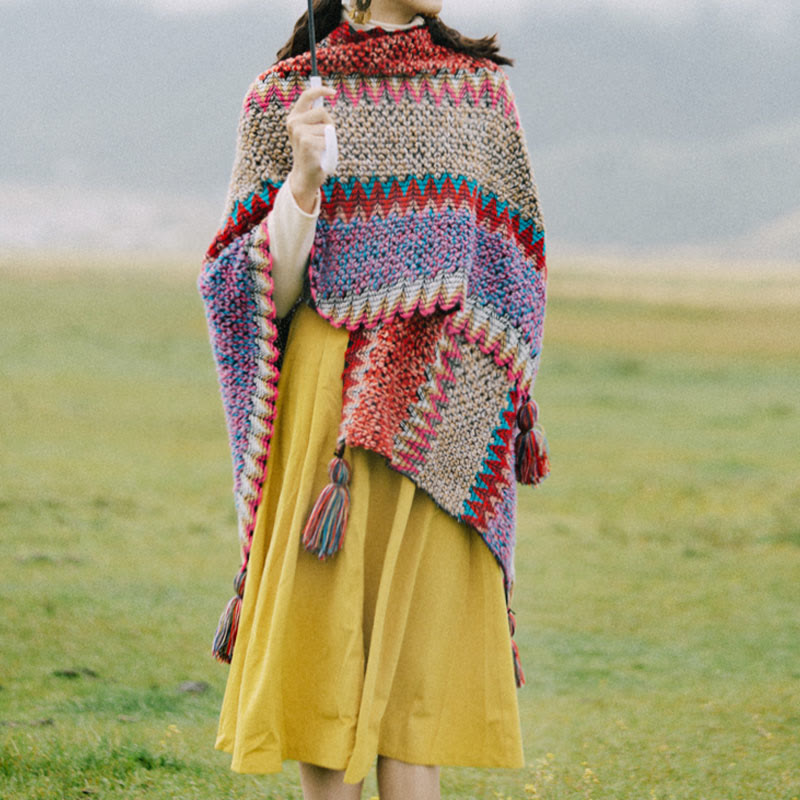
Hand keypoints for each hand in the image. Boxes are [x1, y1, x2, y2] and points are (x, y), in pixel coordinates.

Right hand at [286, 85, 335, 212]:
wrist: (305, 176)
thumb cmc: (312, 153)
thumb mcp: (311, 132)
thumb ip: (315, 117)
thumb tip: (326, 93)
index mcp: (294, 118)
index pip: (307, 96)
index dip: (321, 90)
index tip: (333, 92)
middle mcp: (294, 123)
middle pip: (322, 112)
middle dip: (329, 123)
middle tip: (324, 138)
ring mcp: (299, 132)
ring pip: (327, 127)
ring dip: (329, 138)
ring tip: (321, 149)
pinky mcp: (307, 143)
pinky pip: (328, 139)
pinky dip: (329, 148)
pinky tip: (321, 155)